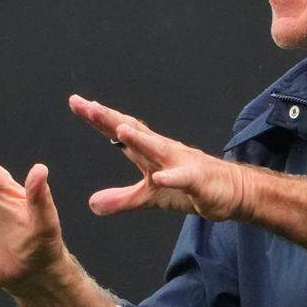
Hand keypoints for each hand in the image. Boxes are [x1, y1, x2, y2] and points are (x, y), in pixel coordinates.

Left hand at [69, 94, 248, 221]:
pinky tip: (160, 177)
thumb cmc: (190, 186)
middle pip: (134, 131)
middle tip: (87, 106)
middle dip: (110, 119)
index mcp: (149, 152)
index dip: (98, 118)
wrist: (230, 190)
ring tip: (120, 129)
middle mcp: (163, 150)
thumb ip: (121, 199)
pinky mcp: (197, 180)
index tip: (77, 102)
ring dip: (140, 139)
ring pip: (158, 149)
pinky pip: (183, 178)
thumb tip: (91, 204)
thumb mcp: (148, 196)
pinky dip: (172, 177)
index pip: (120, 131)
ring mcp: (180, 163)